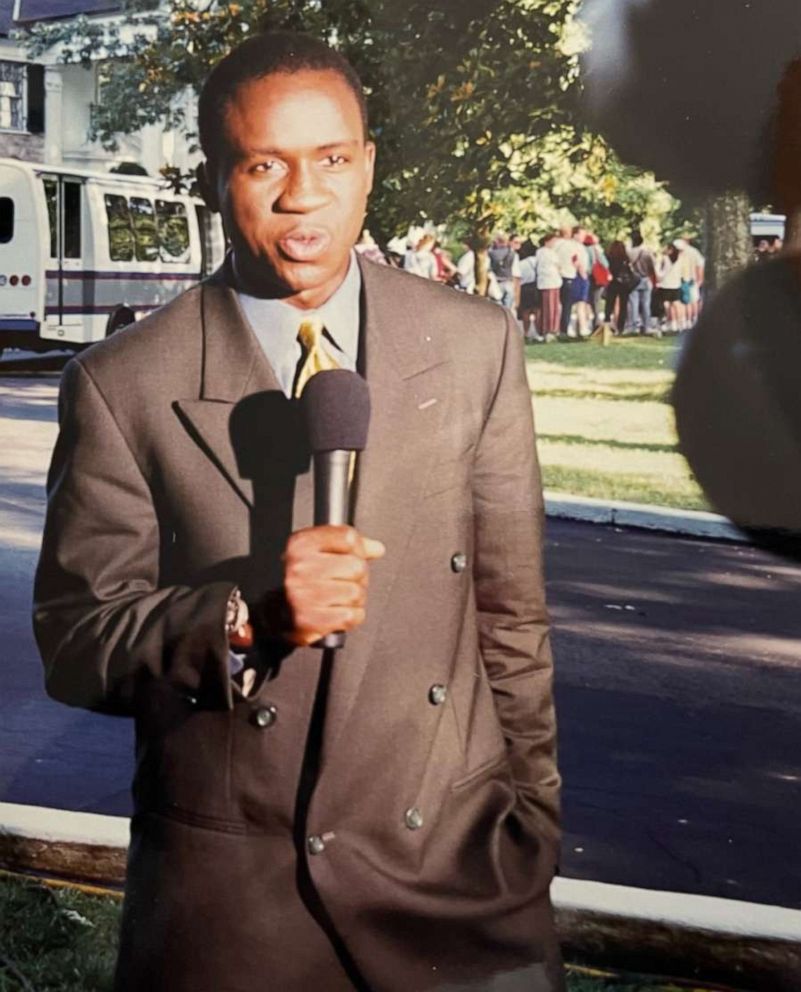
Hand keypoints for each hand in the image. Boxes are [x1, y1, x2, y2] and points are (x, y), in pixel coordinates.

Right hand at [281, 525, 384, 646]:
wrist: (279, 614)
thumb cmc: (303, 582)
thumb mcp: (320, 552)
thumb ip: (349, 546)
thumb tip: (376, 548)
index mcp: (301, 544)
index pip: (348, 538)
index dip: (358, 549)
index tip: (352, 556)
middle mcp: (299, 567)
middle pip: (356, 566)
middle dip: (358, 577)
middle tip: (343, 582)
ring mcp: (302, 594)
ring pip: (356, 592)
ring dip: (354, 599)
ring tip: (338, 599)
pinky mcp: (308, 619)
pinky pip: (351, 615)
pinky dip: (350, 617)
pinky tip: (337, 612)